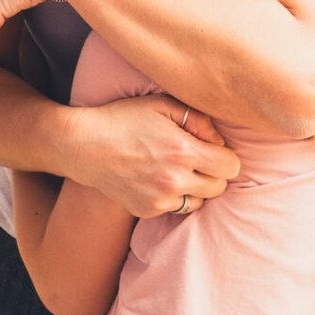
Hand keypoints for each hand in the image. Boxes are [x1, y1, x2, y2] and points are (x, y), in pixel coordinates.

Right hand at [73, 95, 239, 220]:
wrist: (83, 145)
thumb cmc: (123, 118)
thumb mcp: (162, 104)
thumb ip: (198, 119)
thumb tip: (219, 141)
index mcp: (182, 151)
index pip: (231, 166)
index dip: (224, 155)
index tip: (211, 148)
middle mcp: (174, 180)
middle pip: (220, 187)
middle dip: (213, 172)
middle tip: (195, 158)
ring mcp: (160, 199)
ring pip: (200, 201)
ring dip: (195, 187)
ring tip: (175, 169)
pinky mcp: (147, 210)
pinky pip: (176, 208)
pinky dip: (173, 196)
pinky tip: (157, 179)